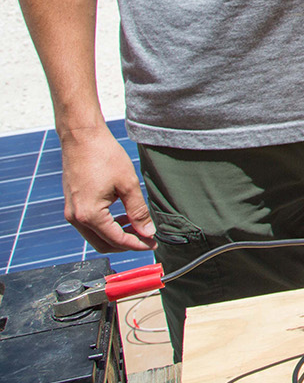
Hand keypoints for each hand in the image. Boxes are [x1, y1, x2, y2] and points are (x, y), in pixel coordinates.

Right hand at [60, 126, 155, 252]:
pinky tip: (123, 216)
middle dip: (126, 244)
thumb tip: (148, 232)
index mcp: (89, 215)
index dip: (137, 244)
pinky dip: (106, 225)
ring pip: (95, 236)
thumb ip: (138, 211)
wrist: (82, 138)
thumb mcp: (128, 184)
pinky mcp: (72, 205)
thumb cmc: (104, 156)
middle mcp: (76, 218)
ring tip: (138, 226)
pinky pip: (90, 224)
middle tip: (147, 238)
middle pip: (103, 244)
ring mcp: (71, 212)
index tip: (153, 244)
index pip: (116, 240)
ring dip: (116, 235)